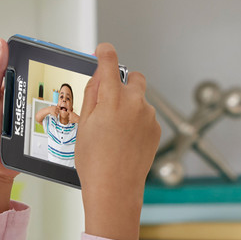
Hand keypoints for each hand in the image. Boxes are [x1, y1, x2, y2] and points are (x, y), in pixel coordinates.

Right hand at [73, 44, 159, 239]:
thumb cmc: (95, 161)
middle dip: (122, 82)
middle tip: (108, 99)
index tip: (102, 51)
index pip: (109, 62)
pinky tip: (124, 140)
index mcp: (113, 98)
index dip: (104, 53)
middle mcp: (135, 103)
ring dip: (129, 105)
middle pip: (133, 78)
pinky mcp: (156, 130)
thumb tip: (99, 76)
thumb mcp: (84, 123)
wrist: (115, 188)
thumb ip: (93, 94)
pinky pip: (145, 116)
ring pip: (140, 100)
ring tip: (113, 130)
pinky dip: (136, 121)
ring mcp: (148, 116)